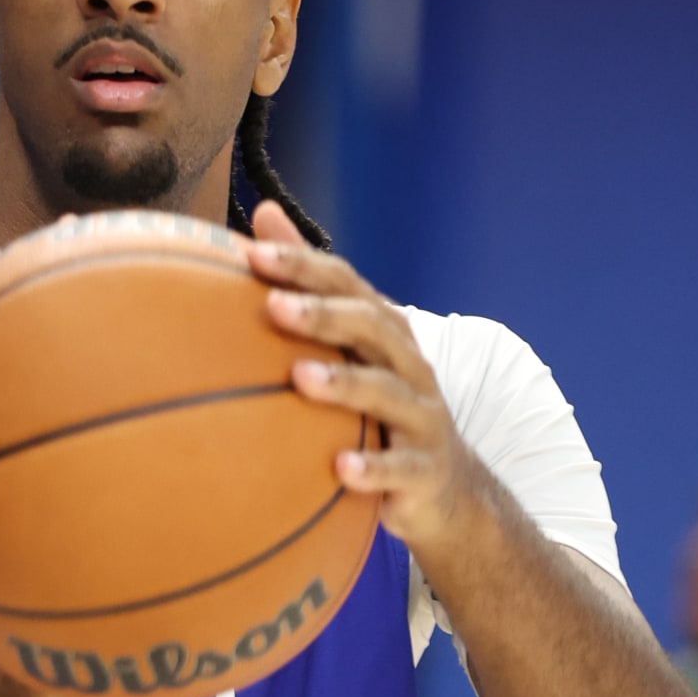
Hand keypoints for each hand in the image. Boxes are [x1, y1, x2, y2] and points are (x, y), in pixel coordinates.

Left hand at [245, 201, 480, 568]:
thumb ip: (310, 285)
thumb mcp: (351, 344)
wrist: (444, 483)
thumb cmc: (381, 403)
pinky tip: (340, 469)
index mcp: (384, 329)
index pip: (345, 285)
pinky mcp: (425, 468)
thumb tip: (262, 213)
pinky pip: (399, 468)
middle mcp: (408, 363)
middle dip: (323, 314)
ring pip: (386, 393)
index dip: (304, 267)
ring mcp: (421, 415)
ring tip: (300, 378)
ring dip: (344, 383)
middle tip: (273, 306)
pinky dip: (373, 468)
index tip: (253, 254)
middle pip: (370, 327)